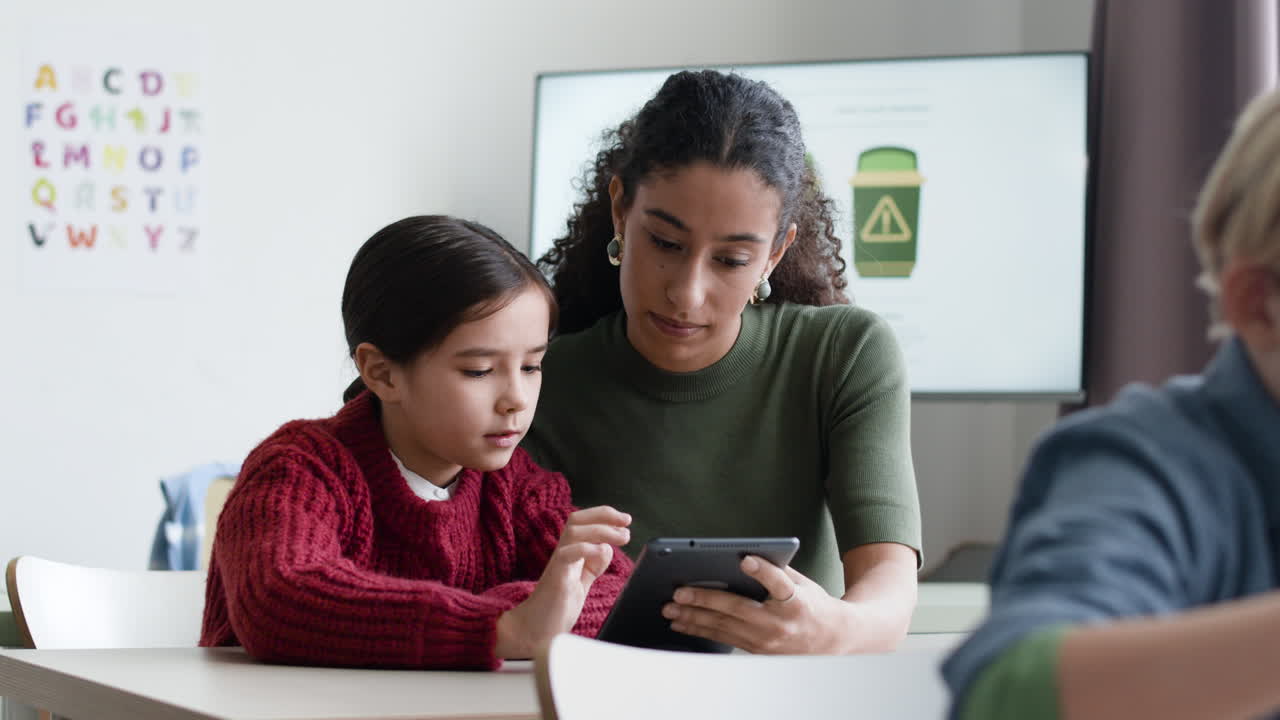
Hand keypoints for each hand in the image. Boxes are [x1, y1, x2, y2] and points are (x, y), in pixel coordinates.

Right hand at [495, 506, 629, 657]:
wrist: (536, 630)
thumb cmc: (557, 606)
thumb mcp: (582, 580)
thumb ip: (593, 563)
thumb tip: (606, 547)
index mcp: (570, 552)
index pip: (583, 522)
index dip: (604, 516)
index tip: (625, 521)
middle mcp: (562, 553)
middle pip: (577, 519)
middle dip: (603, 515)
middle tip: (626, 522)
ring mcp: (558, 563)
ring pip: (574, 531)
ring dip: (601, 529)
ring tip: (621, 536)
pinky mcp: (555, 576)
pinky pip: (568, 553)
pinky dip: (588, 548)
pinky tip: (602, 552)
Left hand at [662, 556, 852, 653]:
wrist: (833, 642)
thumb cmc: (814, 606)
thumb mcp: (804, 584)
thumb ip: (777, 571)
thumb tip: (743, 556)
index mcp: (797, 601)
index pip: (779, 583)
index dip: (763, 570)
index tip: (745, 559)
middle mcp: (780, 623)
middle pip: (738, 609)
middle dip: (705, 600)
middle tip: (679, 592)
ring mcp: (767, 641)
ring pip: (724, 627)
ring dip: (694, 618)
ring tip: (671, 610)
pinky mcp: (757, 651)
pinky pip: (724, 639)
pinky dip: (701, 631)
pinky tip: (683, 624)